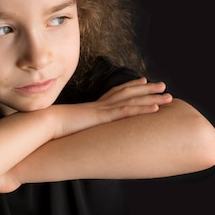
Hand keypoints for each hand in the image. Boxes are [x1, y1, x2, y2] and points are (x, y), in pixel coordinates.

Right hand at [54, 77, 172, 137]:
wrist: (45, 123)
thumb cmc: (52, 127)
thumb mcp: (67, 127)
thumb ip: (74, 128)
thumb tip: (75, 133)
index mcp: (93, 106)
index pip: (116, 92)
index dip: (131, 85)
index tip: (144, 80)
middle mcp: (100, 105)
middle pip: (129, 92)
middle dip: (148, 89)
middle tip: (164, 86)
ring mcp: (102, 110)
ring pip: (132, 101)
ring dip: (152, 98)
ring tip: (169, 96)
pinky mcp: (103, 117)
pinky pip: (126, 112)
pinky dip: (142, 109)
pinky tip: (156, 109)